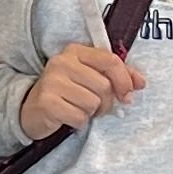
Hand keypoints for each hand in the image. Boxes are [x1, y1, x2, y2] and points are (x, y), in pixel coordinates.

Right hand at [18, 43, 146, 140]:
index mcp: (75, 52)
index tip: (128, 94)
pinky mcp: (47, 102)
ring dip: (91, 112)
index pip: (110, 61)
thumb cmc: (67, 92)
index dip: (125, 80)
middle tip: (95, 106)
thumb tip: (140, 83)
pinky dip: (78, 122)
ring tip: (79, 109)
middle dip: (106, 102)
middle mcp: (61, 62)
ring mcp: (52, 81)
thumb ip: (117, 76)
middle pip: (104, 85)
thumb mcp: (90, 78)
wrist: (32, 109)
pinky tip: (68, 116)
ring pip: (93, 103)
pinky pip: (79, 117)